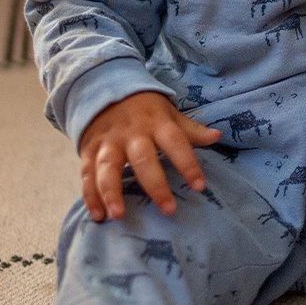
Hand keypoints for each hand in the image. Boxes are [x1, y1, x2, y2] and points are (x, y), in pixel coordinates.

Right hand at [78, 91, 220, 220]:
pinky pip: (87, 175)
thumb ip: (191, 129)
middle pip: (143, 159)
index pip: (176, 142)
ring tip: (118, 216)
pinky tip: (98, 216)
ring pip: (107, 168)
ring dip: (111, 192)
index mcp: (156, 123)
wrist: (104, 89)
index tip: (199, 187)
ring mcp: (108, 142)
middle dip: (155, 185)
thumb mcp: (169, 113)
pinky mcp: (88, 151)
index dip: (188, 164)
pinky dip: (90, 196)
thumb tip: (218, 136)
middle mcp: (131, 134)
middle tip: (168, 210)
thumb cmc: (145, 110)